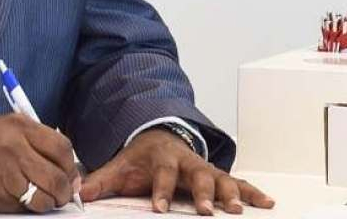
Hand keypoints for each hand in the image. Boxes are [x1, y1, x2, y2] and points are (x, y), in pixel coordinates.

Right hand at [0, 114, 79, 213]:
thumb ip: (37, 140)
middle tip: (63, 194)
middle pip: (57, 177)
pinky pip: (25, 208)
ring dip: (49, 203)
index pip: (61, 148)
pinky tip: (23, 201)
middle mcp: (15, 149)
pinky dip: (29, 209)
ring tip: (46, 200)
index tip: (70, 175)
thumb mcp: (7, 127)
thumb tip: (66, 166)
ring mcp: (6, 175)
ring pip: (44, 198)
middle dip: (65, 191)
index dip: (71, 166)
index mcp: (20, 128)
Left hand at [82, 129, 273, 214]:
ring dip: (230, 195)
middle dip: (203, 194)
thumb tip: (79, 193)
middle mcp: (188, 162)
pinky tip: (267, 202)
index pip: (162, 175)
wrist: (160, 136)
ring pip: (222, 180)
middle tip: (206, 212)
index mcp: (163, 159)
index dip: (161, 191)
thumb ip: (100, 180)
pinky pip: (239, 183)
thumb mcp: (120, 165)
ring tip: (235, 211)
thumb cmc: (142, 158)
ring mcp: (206, 169)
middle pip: (198, 177)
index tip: (159, 208)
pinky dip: (252, 192)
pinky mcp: (219, 176)